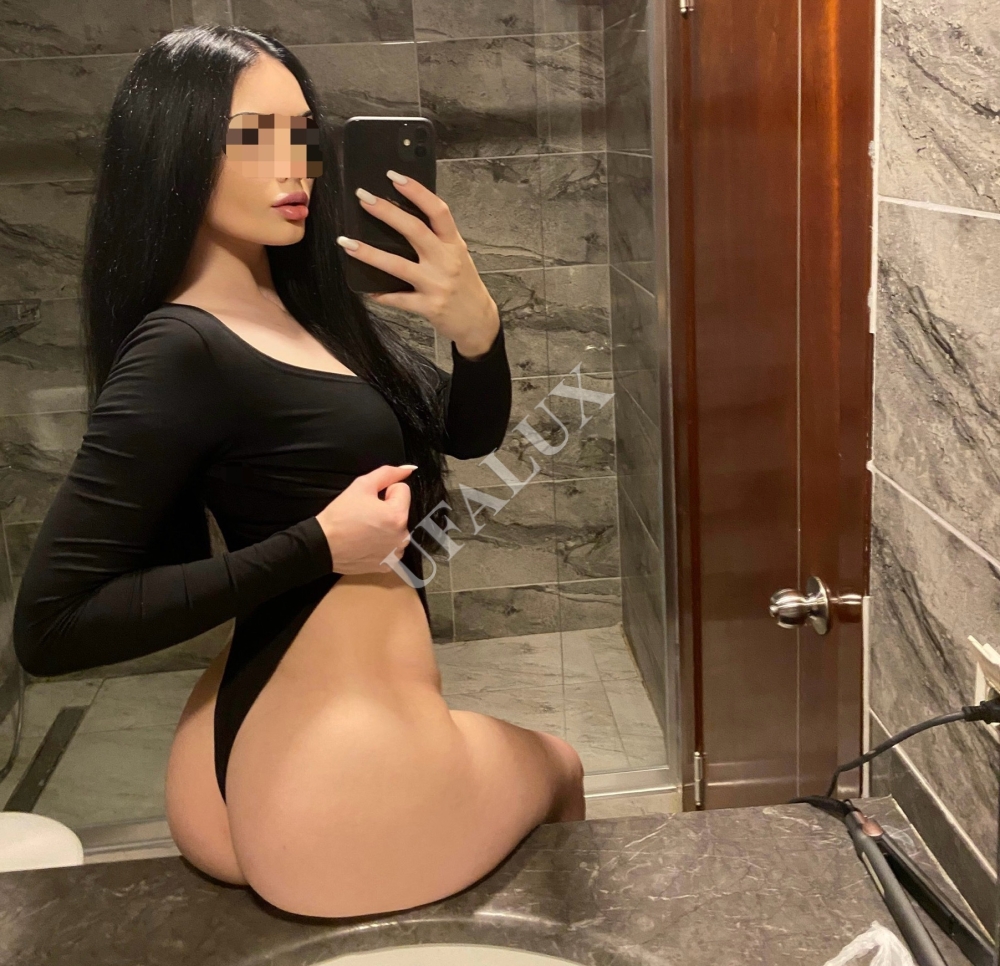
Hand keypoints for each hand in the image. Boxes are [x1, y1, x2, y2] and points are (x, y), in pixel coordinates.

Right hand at [315, 464, 414, 574]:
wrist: (323, 546)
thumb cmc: (341, 514)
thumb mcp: (362, 485)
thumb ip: (388, 473)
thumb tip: (409, 469)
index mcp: (398, 515)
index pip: (402, 490)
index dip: (385, 492)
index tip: (370, 500)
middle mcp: (402, 537)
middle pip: (401, 512)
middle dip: (387, 510)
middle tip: (365, 516)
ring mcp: (396, 553)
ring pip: (397, 530)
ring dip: (386, 528)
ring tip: (365, 530)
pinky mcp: (388, 565)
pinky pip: (391, 548)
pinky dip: (382, 545)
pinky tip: (366, 544)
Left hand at [337, 171, 500, 358]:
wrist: (478, 321)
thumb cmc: (464, 285)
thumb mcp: (457, 256)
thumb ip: (437, 239)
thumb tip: (402, 218)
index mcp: (453, 244)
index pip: (438, 211)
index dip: (417, 191)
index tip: (394, 176)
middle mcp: (446, 261)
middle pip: (415, 231)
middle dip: (386, 212)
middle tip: (362, 198)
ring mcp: (437, 284)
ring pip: (398, 266)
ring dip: (369, 254)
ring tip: (346, 242)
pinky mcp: (428, 307)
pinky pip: (398, 299)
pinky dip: (380, 294)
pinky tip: (366, 290)